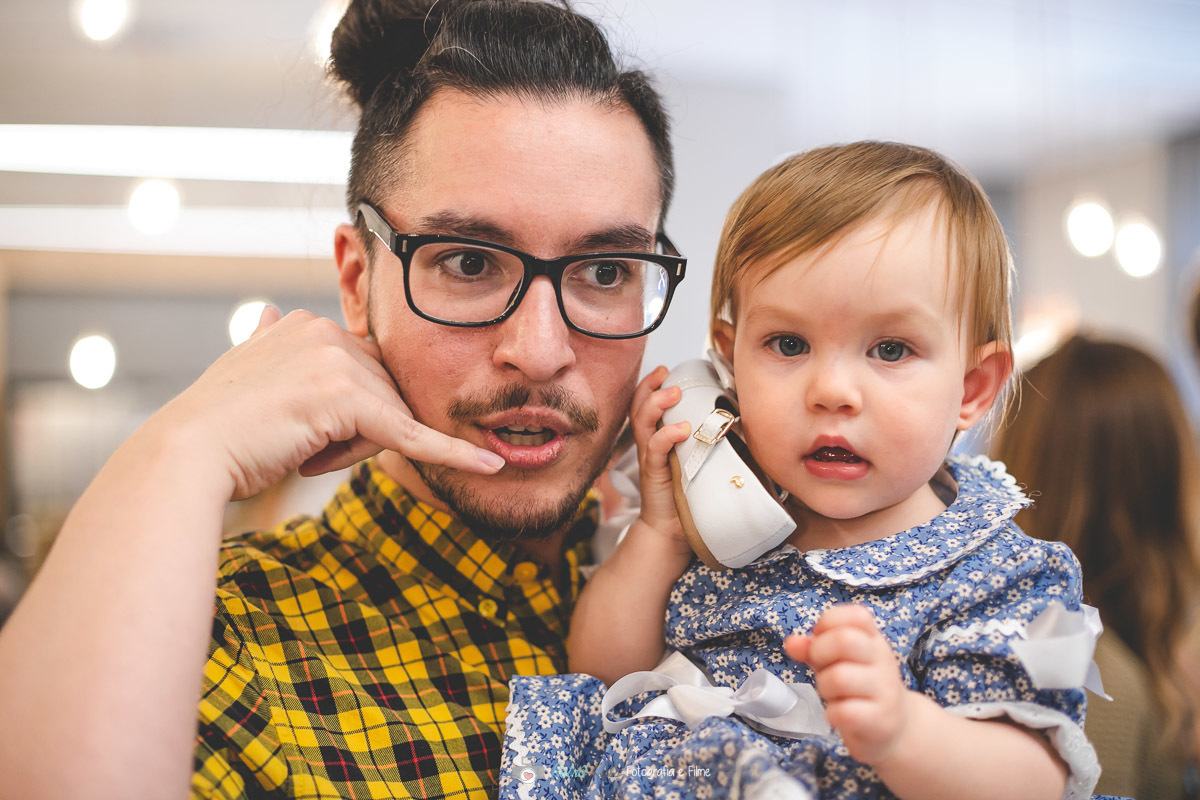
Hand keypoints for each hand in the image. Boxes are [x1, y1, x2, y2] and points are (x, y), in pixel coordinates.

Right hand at [145, 307, 502, 500]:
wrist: (187, 456)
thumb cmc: (219, 427)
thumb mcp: (247, 372)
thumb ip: (269, 342)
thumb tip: (270, 312)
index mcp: (308, 325)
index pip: (364, 377)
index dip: (345, 417)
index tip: (304, 431)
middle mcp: (325, 332)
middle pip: (382, 397)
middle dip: (351, 435)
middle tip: (292, 444)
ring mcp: (336, 361)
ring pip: (386, 421)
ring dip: (348, 450)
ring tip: (293, 448)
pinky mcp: (347, 399)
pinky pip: (410, 436)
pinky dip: (452, 454)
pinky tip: (489, 465)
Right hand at [627, 366, 691, 551]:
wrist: (672, 529)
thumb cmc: (687, 494)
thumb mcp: (697, 459)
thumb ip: (706, 440)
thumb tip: (737, 419)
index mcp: (657, 436)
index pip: (644, 403)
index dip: (650, 384)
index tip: (663, 369)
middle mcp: (649, 443)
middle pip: (638, 407)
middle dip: (650, 387)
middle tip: (666, 375)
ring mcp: (650, 458)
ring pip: (642, 423)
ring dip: (656, 404)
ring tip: (674, 393)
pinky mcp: (654, 474)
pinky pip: (654, 449)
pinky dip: (666, 436)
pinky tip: (680, 429)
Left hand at [784, 604, 913, 765]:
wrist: (895, 728)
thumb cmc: (859, 687)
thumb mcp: (838, 661)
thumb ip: (813, 648)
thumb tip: (792, 642)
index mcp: (874, 640)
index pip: (857, 615)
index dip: (828, 623)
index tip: (820, 639)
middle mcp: (883, 660)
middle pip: (844, 640)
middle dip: (819, 652)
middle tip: (821, 667)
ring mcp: (885, 690)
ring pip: (840, 678)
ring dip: (824, 687)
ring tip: (831, 694)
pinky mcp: (880, 720)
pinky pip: (844, 712)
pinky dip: (832, 714)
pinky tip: (837, 715)